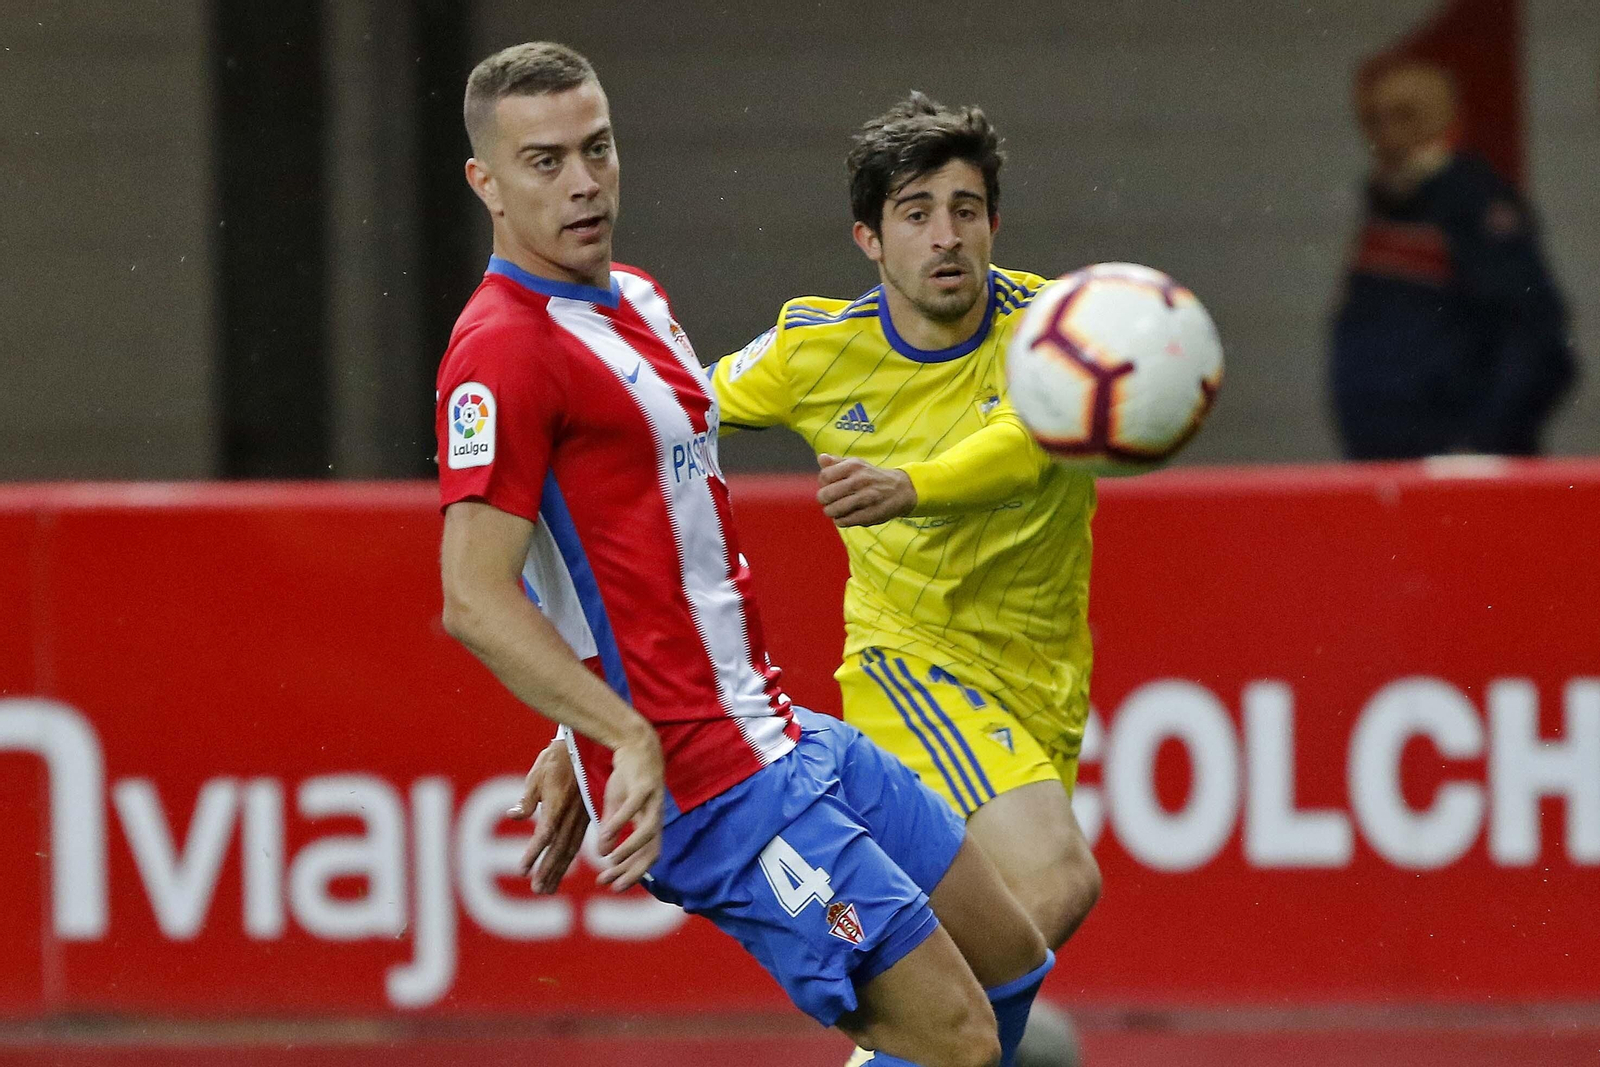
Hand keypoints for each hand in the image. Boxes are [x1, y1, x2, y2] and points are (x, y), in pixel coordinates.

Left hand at [508, 738, 591, 893]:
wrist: (584, 748)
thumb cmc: (555, 760)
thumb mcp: (537, 775)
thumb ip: (527, 799)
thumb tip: (513, 816)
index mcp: (558, 804)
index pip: (545, 834)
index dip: (534, 853)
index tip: (523, 870)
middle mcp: (571, 814)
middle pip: (559, 847)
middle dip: (548, 870)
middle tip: (537, 889)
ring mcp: (581, 817)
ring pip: (570, 848)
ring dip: (558, 870)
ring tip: (548, 888)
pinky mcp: (585, 817)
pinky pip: (577, 842)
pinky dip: (568, 858)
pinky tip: (562, 869)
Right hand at [595, 726, 665, 891]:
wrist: (635, 744)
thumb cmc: (627, 776)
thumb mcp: (615, 805)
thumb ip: (610, 829)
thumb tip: (604, 853)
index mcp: (649, 822)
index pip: (647, 856)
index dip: (632, 873)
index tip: (612, 886)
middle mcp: (655, 816)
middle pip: (652, 851)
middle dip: (633, 871)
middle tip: (613, 886)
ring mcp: (652, 801)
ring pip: (647, 833)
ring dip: (629, 850)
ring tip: (610, 862)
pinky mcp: (644, 786)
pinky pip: (633, 808)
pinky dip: (620, 822)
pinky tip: (606, 834)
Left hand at [816, 454, 916, 526]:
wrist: (901, 490)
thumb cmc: (872, 477)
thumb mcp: (856, 464)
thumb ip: (836, 462)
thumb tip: (821, 458)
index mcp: (854, 466)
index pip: (824, 476)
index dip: (823, 483)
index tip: (828, 486)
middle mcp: (860, 480)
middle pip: (826, 494)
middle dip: (824, 499)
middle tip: (829, 500)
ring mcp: (866, 498)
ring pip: (834, 509)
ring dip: (831, 511)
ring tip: (835, 510)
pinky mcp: (870, 514)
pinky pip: (844, 521)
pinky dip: (840, 520)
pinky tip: (845, 516)